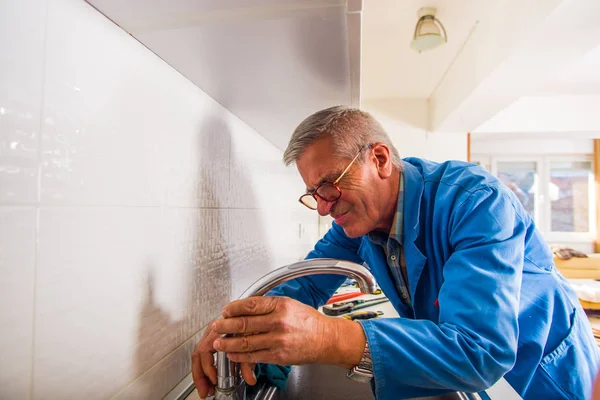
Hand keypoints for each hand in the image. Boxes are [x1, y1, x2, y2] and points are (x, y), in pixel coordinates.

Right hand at [191, 318, 256, 397]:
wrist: (255, 314)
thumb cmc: (252, 324)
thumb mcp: (252, 341)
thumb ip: (249, 361)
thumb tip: (250, 378)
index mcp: (219, 331)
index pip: (205, 351)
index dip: (208, 368)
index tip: (215, 380)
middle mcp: (212, 331)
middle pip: (198, 355)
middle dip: (200, 376)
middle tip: (205, 391)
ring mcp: (211, 335)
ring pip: (199, 355)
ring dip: (201, 374)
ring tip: (207, 388)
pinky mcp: (213, 339)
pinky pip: (203, 354)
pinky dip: (205, 369)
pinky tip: (210, 379)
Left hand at [212, 296, 365, 366]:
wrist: (327, 339)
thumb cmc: (309, 322)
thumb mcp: (290, 305)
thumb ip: (269, 305)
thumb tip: (246, 307)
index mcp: (281, 305)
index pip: (251, 304)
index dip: (234, 307)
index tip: (225, 310)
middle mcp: (279, 322)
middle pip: (244, 323)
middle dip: (226, 325)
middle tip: (216, 326)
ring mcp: (278, 340)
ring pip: (246, 342)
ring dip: (229, 343)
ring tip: (219, 343)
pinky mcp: (279, 356)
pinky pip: (254, 356)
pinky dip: (240, 356)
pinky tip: (233, 354)